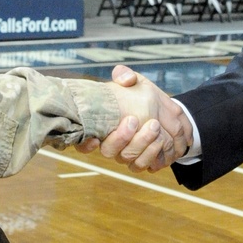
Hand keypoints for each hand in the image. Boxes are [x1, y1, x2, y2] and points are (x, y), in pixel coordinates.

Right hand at [78, 65, 192, 171]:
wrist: (159, 111)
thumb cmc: (138, 96)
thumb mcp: (133, 83)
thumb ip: (126, 77)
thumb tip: (124, 78)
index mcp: (101, 127)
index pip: (83, 142)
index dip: (85, 145)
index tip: (95, 138)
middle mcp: (109, 144)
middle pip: (109, 150)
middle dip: (122, 137)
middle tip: (134, 120)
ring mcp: (123, 154)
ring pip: (127, 158)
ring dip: (141, 144)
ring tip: (154, 126)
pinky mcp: (139, 162)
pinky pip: (142, 165)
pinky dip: (152, 155)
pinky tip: (159, 141)